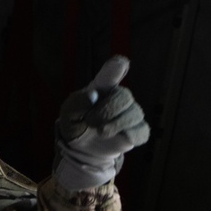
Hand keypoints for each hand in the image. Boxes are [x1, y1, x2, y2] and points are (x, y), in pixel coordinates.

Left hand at [54, 56, 149, 190]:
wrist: (81, 148)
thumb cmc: (76, 123)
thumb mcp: (68, 114)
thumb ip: (77, 103)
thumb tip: (93, 95)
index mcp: (102, 87)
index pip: (111, 72)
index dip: (116, 67)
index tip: (120, 63)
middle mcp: (120, 97)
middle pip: (124, 96)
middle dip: (107, 111)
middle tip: (91, 122)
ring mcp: (131, 113)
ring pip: (133, 114)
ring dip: (115, 125)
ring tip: (100, 132)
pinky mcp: (137, 131)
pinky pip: (142, 131)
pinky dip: (130, 135)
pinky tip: (120, 137)